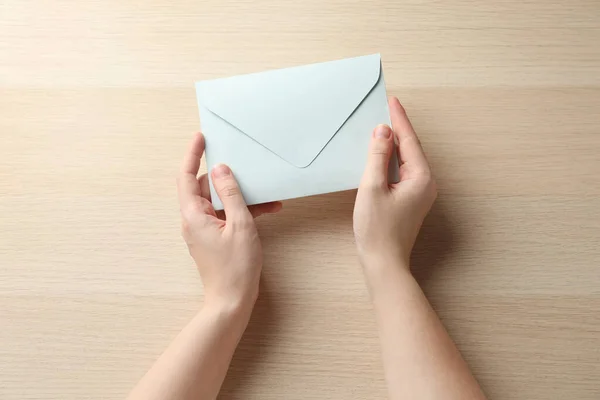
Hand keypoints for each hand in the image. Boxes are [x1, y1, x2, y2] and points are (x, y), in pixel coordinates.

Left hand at [176, 132, 281, 309]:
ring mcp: (203, 230)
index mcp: (193, 215)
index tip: (201, 137)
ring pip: (218, 201)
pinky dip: (242, 210)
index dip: (192, 154)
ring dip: (240, 195)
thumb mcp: (240, 224)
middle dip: (226, 176)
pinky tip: (267, 209)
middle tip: (245, 165)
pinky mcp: (214, 237)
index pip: (186, 176)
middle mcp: (194, 220)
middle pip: (204, 187)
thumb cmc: (235, 267)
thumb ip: (231, 194)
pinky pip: (225, 215)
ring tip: (267, 195)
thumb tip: (221, 169)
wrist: (231, 300)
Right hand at [353, 97, 436, 269]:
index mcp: (421, 178)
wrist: (383, 262)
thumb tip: (383, 131)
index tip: (392, 101)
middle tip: (386, 108)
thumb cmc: (377, 230)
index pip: (409, 140)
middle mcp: (426, 183)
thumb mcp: (372, 188)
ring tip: (382, 126)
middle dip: (398, 128)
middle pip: (410, 148)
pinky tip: (381, 154)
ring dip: (394, 143)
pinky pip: (403, 172)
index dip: (399, 119)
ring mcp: (420, 193)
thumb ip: (377, 156)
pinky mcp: (411, 200)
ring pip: (407, 160)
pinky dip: (392, 159)